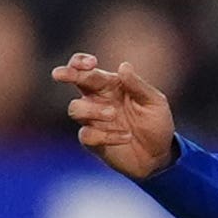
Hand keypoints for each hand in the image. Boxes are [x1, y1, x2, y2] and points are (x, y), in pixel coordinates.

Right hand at [52, 51, 175, 179]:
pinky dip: (106, 135)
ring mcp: (93, 120)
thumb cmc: (156, 123)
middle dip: (67, 75)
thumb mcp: (154, 102)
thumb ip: (137, 85)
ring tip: (113, 114)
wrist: (158, 155)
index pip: (89, 69)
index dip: (81, 62)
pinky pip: (87, 135)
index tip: (90, 63)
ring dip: (93, 110)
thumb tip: (123, 66)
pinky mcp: (93, 141)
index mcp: (111, 85)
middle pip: (75, 82)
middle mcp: (98, 100)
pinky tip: (126, 136)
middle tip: (58, 74)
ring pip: (75, 108)